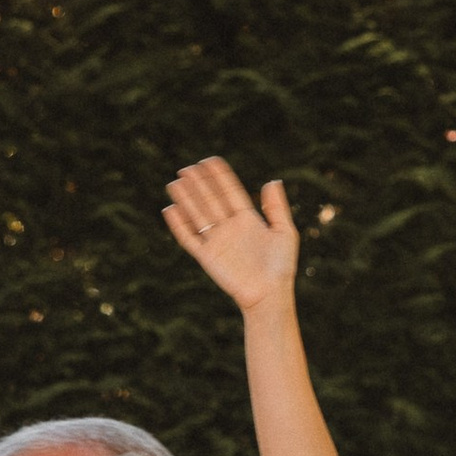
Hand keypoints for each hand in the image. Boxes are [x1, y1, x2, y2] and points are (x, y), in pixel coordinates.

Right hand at [165, 156, 298, 310]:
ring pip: (197, 215)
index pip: (230, 192)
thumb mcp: (284, 232)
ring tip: (176, 182)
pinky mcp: (207, 257)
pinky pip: (189, 238)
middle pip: (210, 200)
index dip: (219, 177)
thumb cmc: (281, 267)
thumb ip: (276, 208)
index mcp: (247, 219)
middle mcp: (229, 228)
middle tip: (187, 168)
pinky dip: (179, 225)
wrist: (270, 295)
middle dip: (199, 184)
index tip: (209, 161)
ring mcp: (217, 241)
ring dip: (186, 199)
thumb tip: (272, 181)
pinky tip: (171, 210)